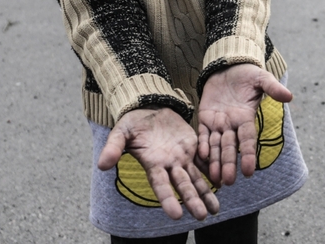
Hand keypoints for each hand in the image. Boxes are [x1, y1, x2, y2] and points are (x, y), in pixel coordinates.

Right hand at [98, 107, 218, 220]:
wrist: (148, 107)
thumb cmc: (132, 123)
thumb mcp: (121, 132)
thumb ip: (113, 148)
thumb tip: (101, 165)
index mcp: (153, 164)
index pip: (161, 185)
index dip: (169, 199)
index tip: (176, 215)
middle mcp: (169, 165)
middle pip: (183, 186)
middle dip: (193, 201)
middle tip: (203, 216)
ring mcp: (182, 157)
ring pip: (195, 178)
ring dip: (205, 193)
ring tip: (216, 210)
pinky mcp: (192, 147)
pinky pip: (204, 161)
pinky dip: (213, 171)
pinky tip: (223, 182)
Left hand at [197, 64, 292, 186]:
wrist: (227, 66)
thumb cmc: (247, 74)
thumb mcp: (261, 78)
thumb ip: (272, 88)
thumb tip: (289, 96)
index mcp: (246, 118)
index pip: (248, 140)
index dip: (248, 155)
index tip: (249, 171)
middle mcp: (232, 124)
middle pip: (230, 147)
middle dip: (229, 164)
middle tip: (228, 182)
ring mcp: (218, 123)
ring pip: (216, 146)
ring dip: (215, 161)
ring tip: (214, 179)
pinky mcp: (204, 117)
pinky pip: (202, 134)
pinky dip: (202, 145)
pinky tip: (202, 157)